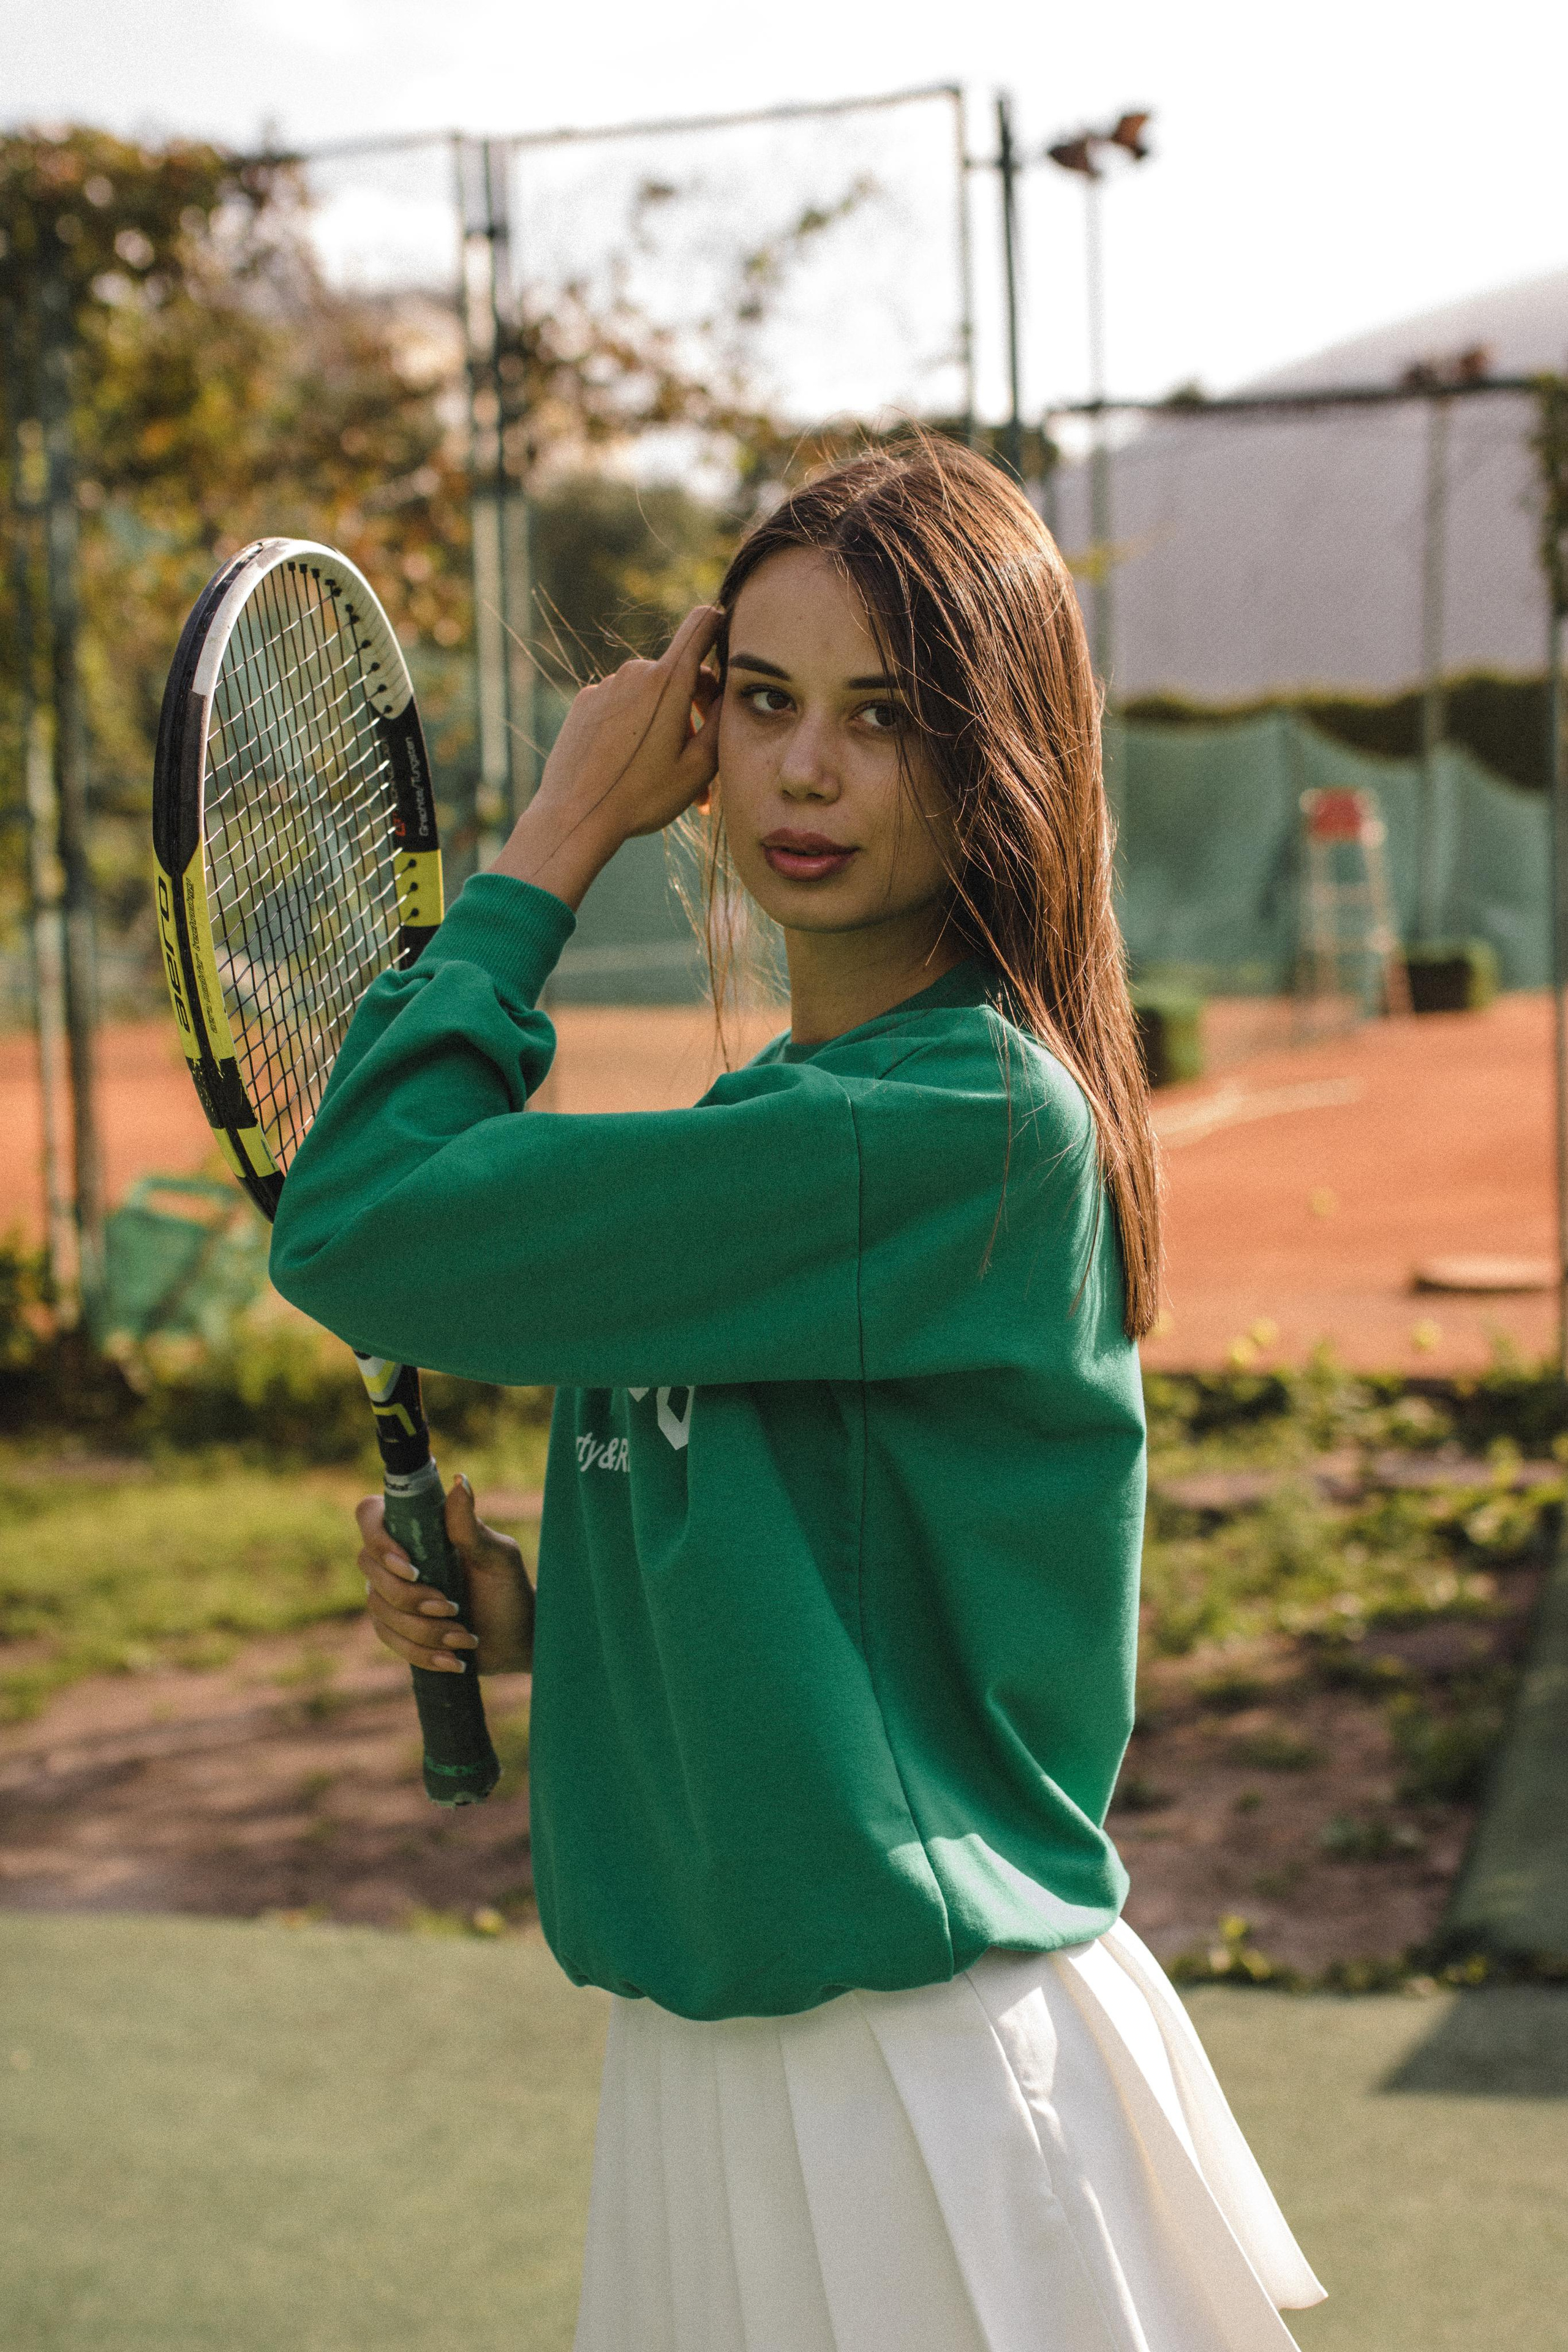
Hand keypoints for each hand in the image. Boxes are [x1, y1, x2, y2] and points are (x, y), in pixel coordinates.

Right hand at [355, 1475, 533, 1675]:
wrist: (517, 1637)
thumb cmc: (509, 1588)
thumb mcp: (497, 1557)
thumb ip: (470, 1526)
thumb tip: (459, 1481)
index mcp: (417, 1528)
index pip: (369, 1515)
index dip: (377, 1539)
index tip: (411, 1566)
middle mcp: (396, 1556)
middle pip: (368, 1567)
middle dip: (409, 1596)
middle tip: (452, 1607)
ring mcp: (390, 1593)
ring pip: (380, 1610)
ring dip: (424, 1629)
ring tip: (464, 1637)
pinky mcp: (395, 1627)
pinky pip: (391, 1640)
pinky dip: (424, 1653)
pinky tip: (454, 1661)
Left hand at [490, 604, 721, 908]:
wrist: (575, 817)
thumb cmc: (642, 796)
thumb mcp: (699, 766)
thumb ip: (723, 721)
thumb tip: (732, 690)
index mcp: (668, 681)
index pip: (702, 623)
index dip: (721, 628)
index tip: (728, 649)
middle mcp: (635, 672)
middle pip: (679, 671)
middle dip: (696, 705)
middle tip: (702, 755)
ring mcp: (606, 686)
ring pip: (650, 694)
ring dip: (666, 722)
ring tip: (668, 772)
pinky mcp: (585, 702)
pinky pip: (622, 704)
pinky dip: (636, 727)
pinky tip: (633, 764)